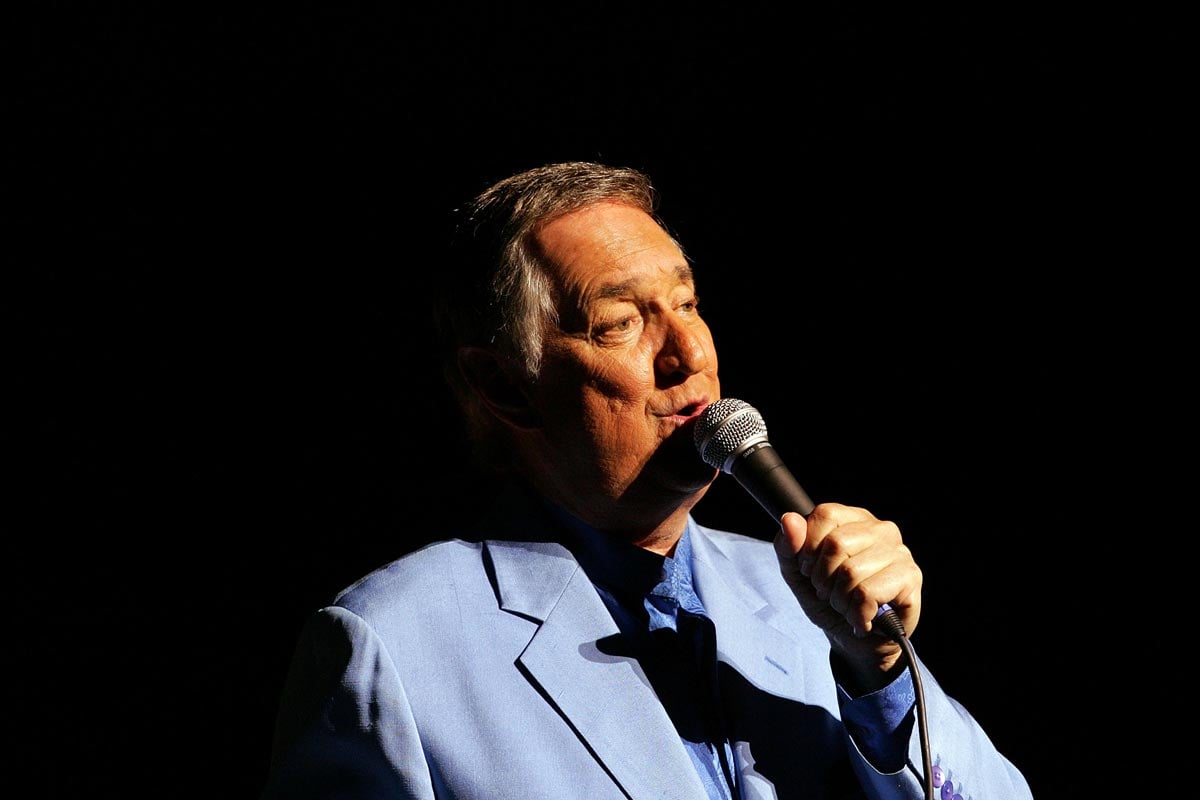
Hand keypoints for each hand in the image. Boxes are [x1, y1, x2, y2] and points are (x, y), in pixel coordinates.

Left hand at [773, 503, 921, 691]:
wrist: (853, 642)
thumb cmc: (829, 601)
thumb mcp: (798, 575)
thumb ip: (788, 547)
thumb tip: (790, 520)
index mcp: (853, 520)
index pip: (825, 515)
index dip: (808, 548)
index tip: (810, 570)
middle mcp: (881, 530)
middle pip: (836, 543)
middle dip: (823, 579)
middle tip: (829, 593)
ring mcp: (899, 553)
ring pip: (851, 572)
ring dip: (840, 600)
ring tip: (846, 606)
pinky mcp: (910, 579)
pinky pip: (868, 594)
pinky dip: (856, 614)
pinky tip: (862, 618)